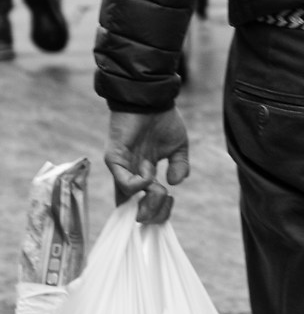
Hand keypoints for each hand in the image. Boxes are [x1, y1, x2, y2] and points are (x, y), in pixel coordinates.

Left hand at [105, 107, 189, 224]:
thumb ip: (179, 167)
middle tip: (164, 204)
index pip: (145, 203)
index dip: (158, 210)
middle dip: (151, 214)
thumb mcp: (178, 148)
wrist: (152, 99)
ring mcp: (121, 168)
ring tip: (159, 187)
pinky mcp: (114, 159)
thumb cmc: (163, 119)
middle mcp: (130, 174)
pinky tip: (149, 174)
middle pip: (132, 208)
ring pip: (128, 199)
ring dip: (148, 199)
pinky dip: (138, 184)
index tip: (170, 203)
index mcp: (144, 173)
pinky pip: (123, 182)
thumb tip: (174, 184)